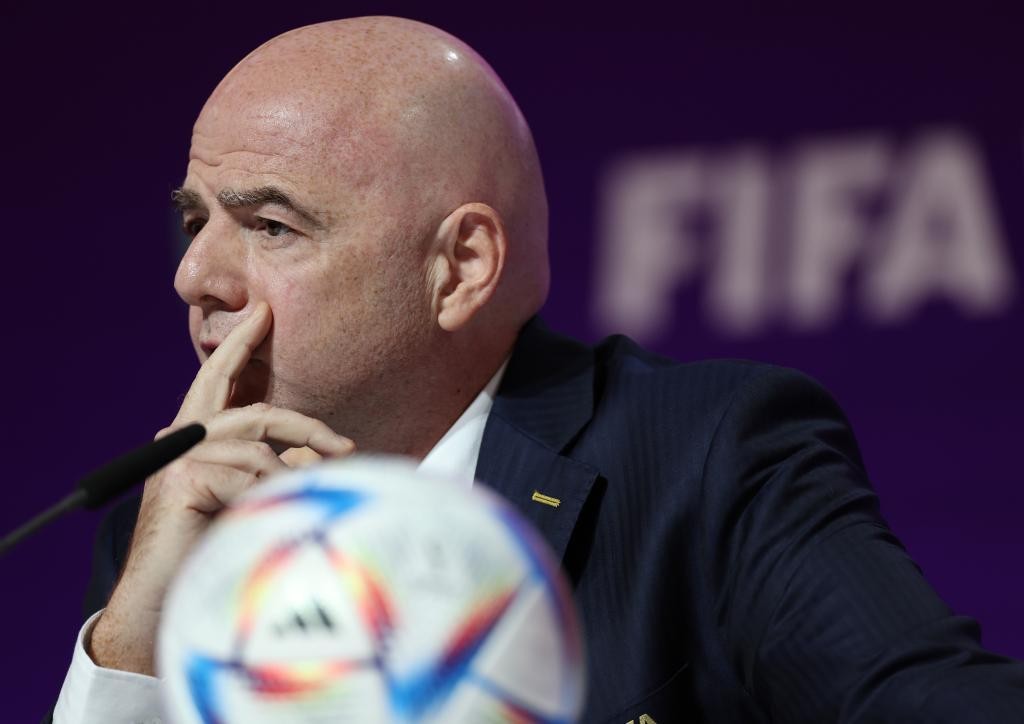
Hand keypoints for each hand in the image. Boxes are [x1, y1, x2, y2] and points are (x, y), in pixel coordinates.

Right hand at [89, 303, 353, 673]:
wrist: (164, 602)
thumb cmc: (209, 551)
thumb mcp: (249, 499)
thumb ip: (272, 468)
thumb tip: (322, 455)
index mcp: (196, 439)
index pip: (220, 380)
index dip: (241, 344)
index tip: (263, 312)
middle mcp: (182, 439)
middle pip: (257, 413)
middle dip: (306, 428)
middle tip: (344, 447)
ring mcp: (178, 456)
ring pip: (259, 451)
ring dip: (288, 483)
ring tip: (295, 512)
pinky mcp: (181, 477)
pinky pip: (250, 479)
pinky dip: (268, 501)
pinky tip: (261, 524)